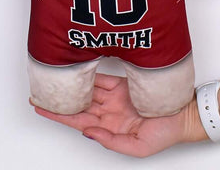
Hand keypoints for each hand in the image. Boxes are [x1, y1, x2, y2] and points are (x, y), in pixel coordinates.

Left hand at [32, 73, 207, 156]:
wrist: (182, 114)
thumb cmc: (165, 133)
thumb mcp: (138, 147)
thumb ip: (111, 141)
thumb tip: (88, 132)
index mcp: (109, 127)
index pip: (77, 120)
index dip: (58, 114)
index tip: (40, 108)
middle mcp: (108, 111)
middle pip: (76, 104)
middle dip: (57, 100)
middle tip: (37, 92)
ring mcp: (114, 96)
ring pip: (85, 90)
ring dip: (69, 86)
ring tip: (51, 80)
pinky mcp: (122, 82)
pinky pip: (100, 77)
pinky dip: (87, 74)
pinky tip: (74, 71)